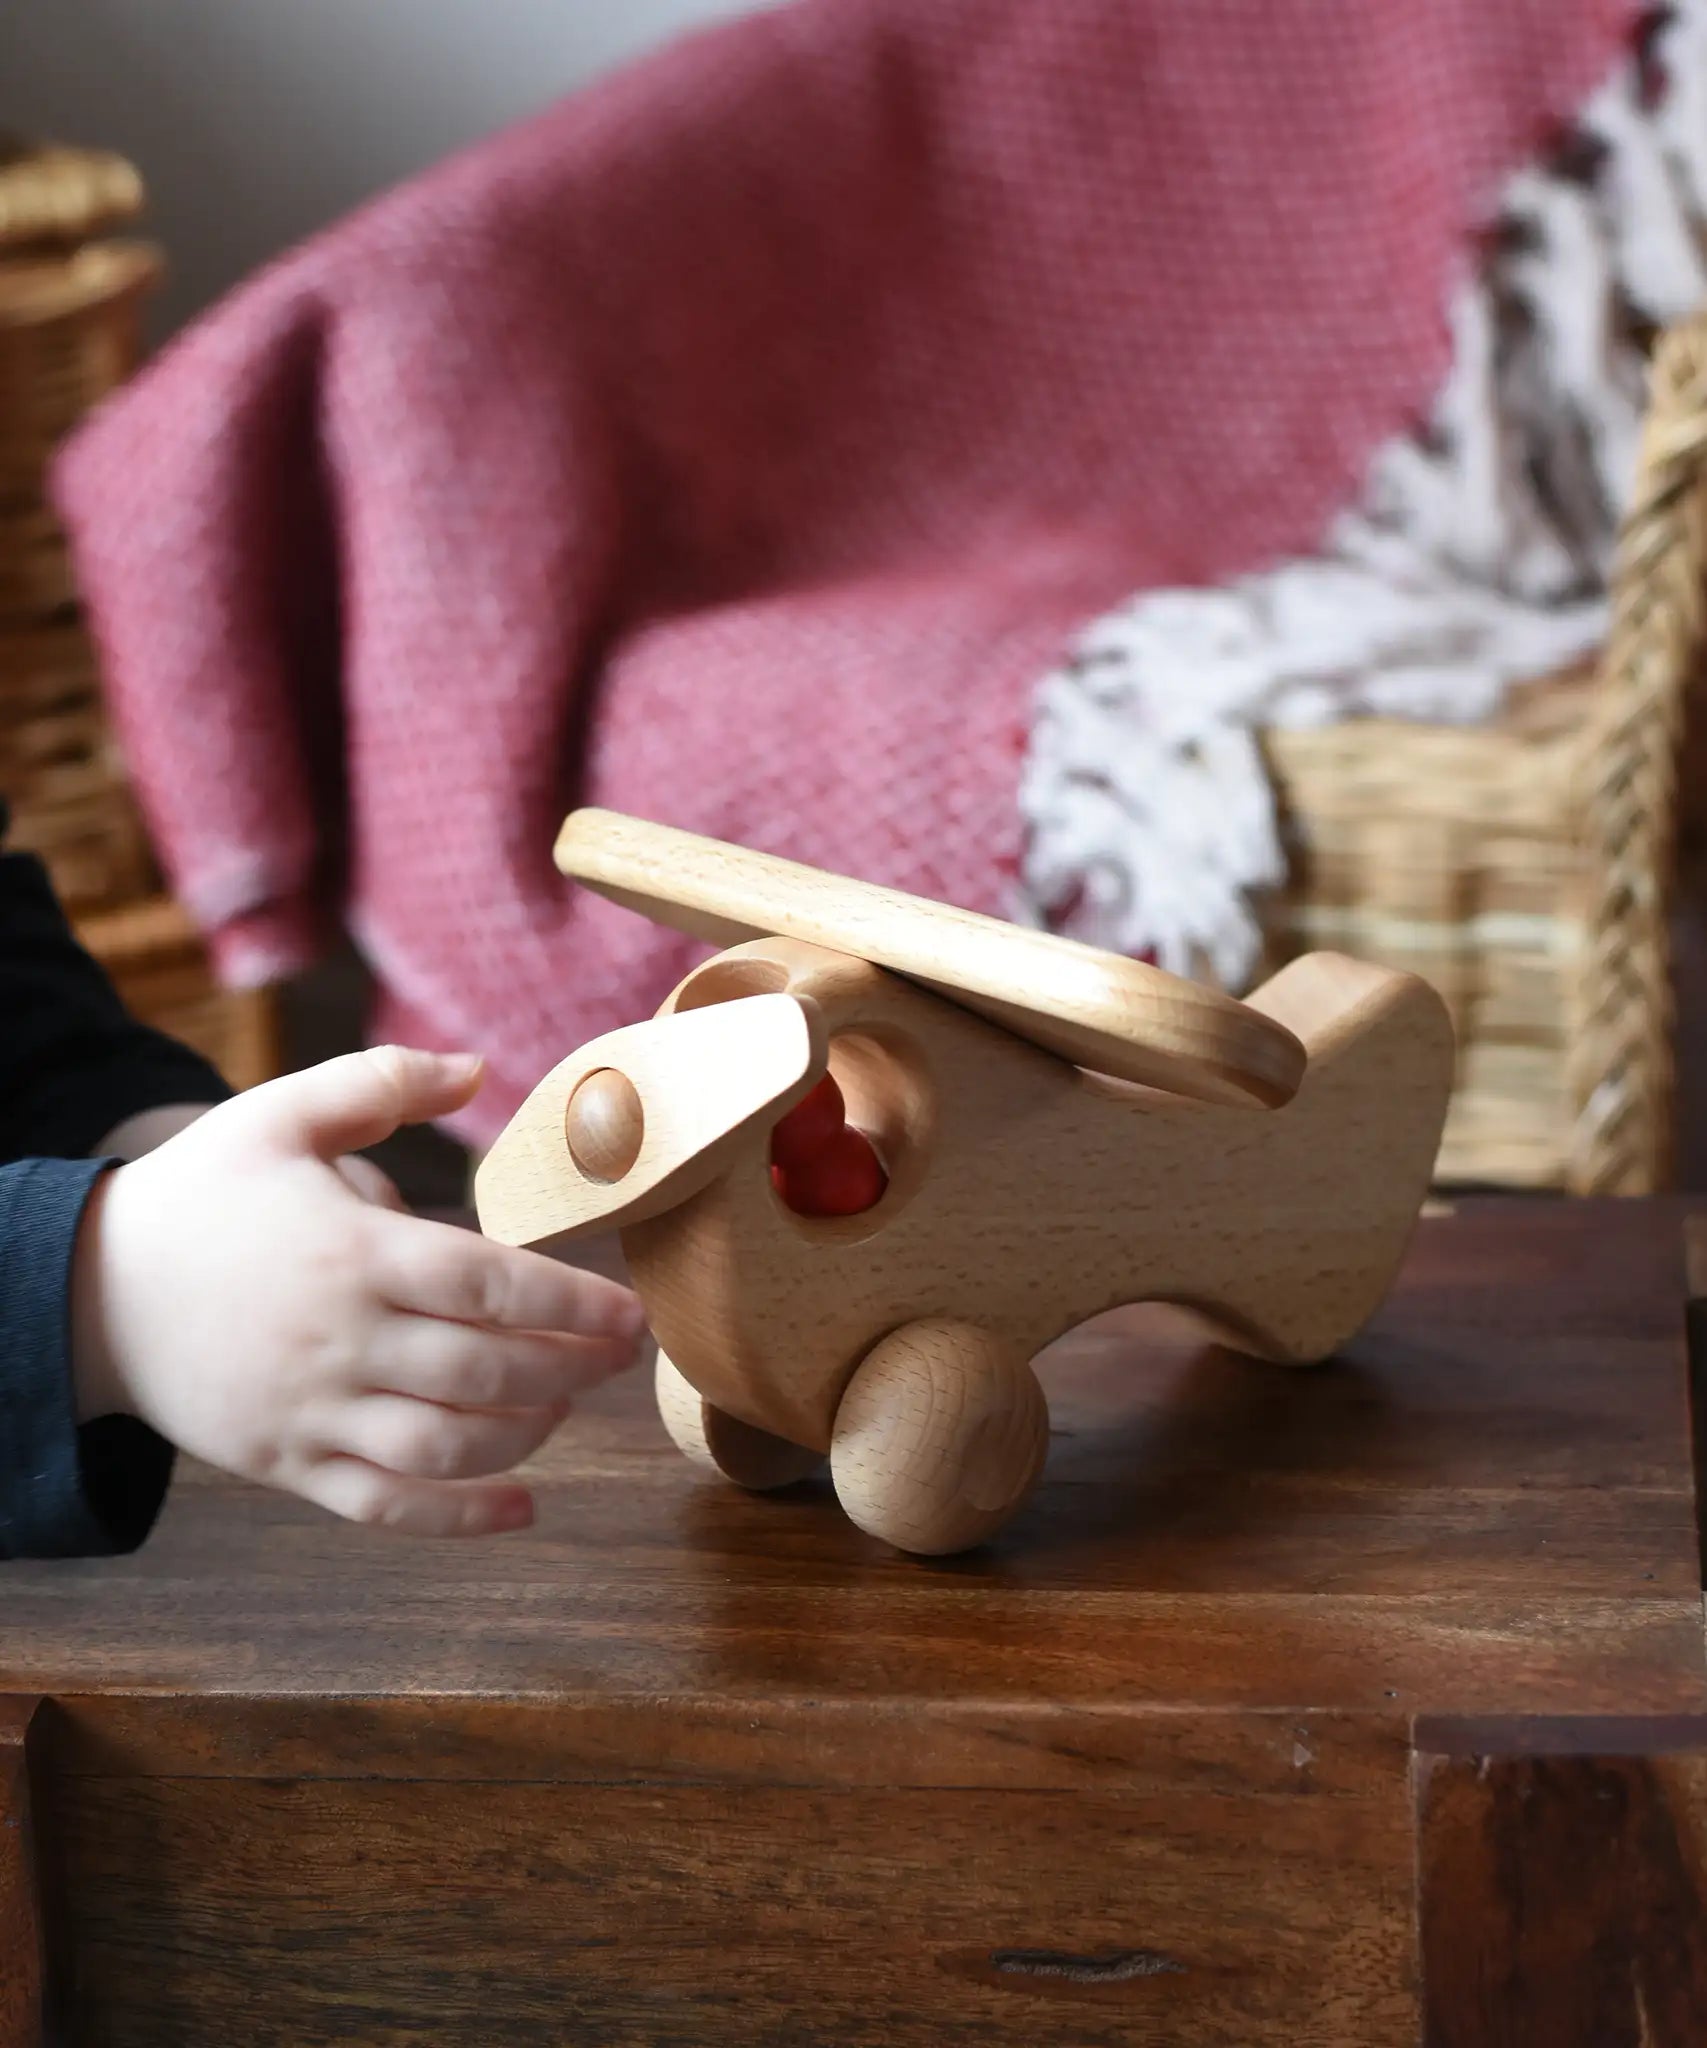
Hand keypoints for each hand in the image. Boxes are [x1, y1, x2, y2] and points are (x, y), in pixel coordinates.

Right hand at [71, 1047, 646, 1535]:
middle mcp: (339, 1342)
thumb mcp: (279, 1113)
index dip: (570, 1304)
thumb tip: (481, 1070)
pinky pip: (386, 1507)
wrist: (88, 1290)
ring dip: (527, 1434)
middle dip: (570, 1368)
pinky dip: (460, 1517)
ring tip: (567, 1404)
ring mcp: (311, 1414)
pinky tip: (524, 1508)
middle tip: (621, 1357)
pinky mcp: (286, 1466)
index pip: (486, 1286)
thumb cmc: (202, 1193)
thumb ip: (382, 1083)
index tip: (630, 1314)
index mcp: (351, 1253)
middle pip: (482, 1371)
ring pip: (446, 1446)